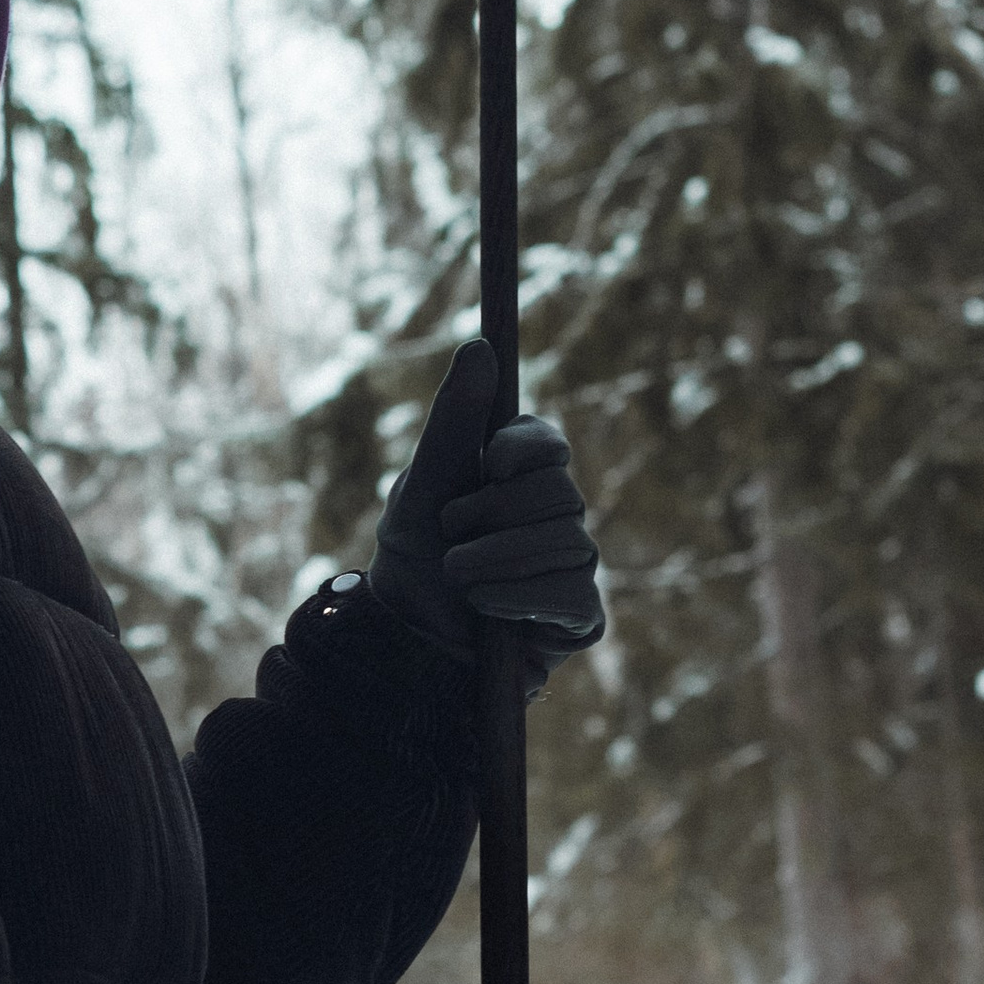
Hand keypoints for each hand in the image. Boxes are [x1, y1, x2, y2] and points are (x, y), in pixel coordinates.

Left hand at [368, 337, 603, 675]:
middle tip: (453, 534)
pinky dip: (519, 600)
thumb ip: (453, 418)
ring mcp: (574, 565)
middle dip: (493, 516)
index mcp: (522, 475)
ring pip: (567, 543)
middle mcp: (557, 514)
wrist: (403, 636)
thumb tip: (480, 348)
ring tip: (460, 577)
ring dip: (495, 561)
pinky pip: (572, 595)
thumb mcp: (422, 482)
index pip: (549, 444)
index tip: (493, 462)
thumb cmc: (413, 553)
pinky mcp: (579, 617)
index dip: (525, 450)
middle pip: (558, 494)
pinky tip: (489, 609)